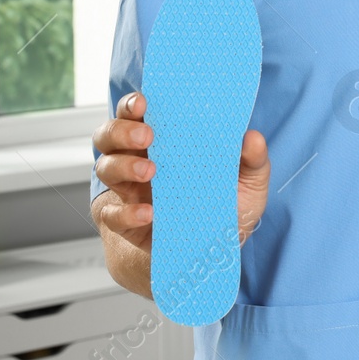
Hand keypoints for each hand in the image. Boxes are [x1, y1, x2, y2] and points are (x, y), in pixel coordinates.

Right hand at [91, 92, 271, 247]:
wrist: (205, 258)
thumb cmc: (223, 210)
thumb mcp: (247, 186)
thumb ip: (253, 162)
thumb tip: (253, 137)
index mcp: (164, 144)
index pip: (136, 114)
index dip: (133, 104)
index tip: (145, 102)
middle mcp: (137, 161)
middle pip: (109, 135)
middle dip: (122, 130)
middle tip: (148, 135)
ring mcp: (127, 192)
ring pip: (105, 169)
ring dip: (123, 165)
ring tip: (150, 171)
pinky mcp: (124, 224)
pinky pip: (113, 214)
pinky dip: (127, 212)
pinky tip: (148, 213)